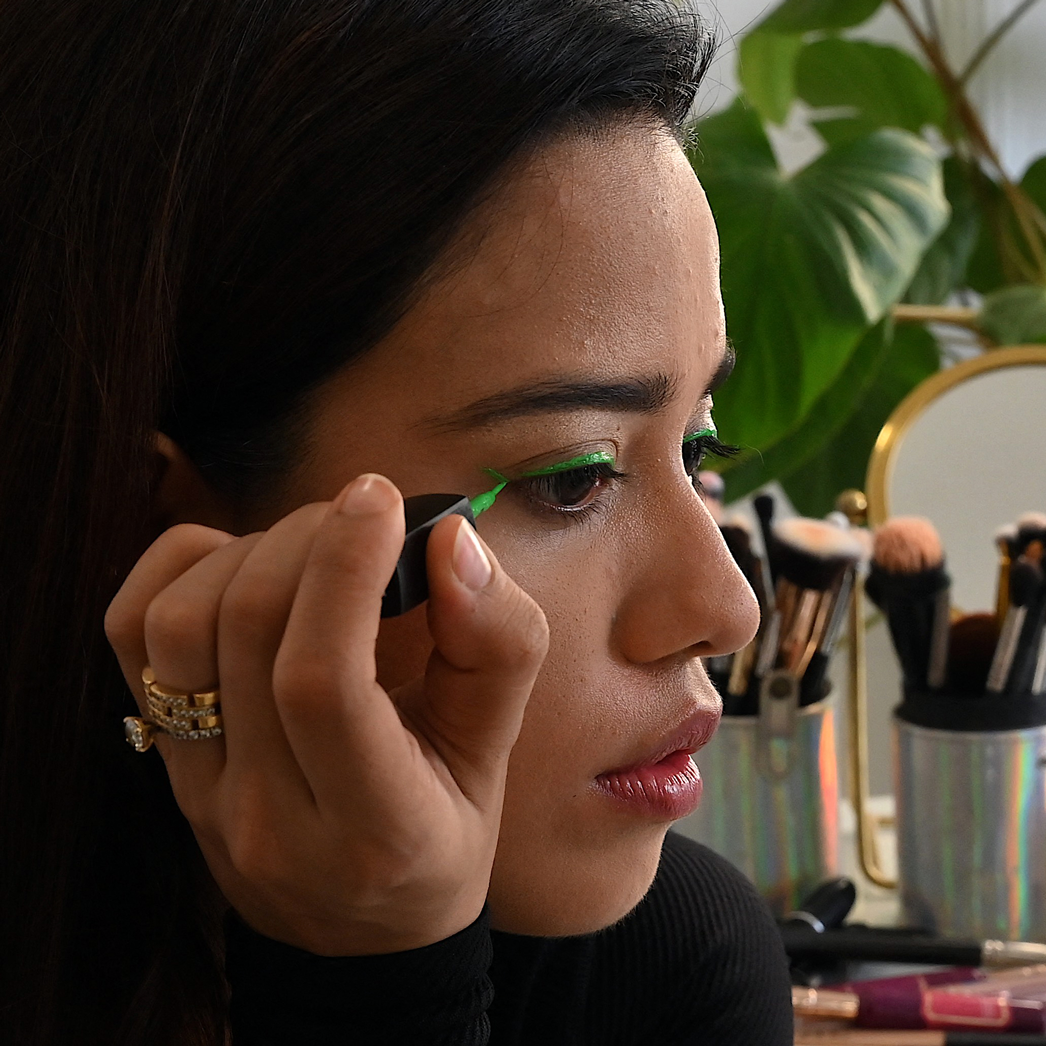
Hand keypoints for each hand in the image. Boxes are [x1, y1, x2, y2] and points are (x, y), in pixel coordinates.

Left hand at [104, 474, 548, 954]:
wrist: (357, 935)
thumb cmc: (443, 833)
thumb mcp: (496, 755)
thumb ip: (497, 649)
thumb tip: (456, 542)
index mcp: (373, 826)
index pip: (324, 683)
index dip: (344, 572)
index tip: (381, 501)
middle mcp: (266, 817)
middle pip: (248, 634)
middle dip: (307, 539)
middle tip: (361, 515)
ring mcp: (198, 791)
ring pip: (178, 626)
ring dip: (249, 552)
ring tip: (313, 546)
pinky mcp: (160, 758)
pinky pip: (131, 634)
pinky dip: (184, 568)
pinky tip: (248, 565)